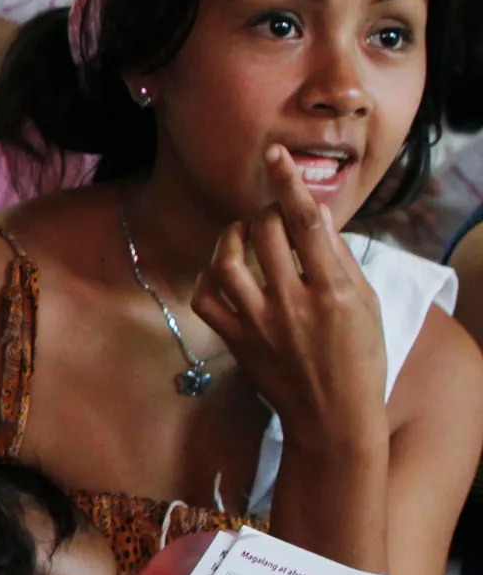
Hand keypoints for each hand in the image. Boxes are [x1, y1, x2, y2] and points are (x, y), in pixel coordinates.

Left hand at [192, 147, 388, 442]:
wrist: (332, 417)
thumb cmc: (359, 357)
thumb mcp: (367, 304)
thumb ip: (340, 259)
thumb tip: (316, 217)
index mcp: (334, 291)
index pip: (307, 223)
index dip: (289, 184)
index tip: (277, 156)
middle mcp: (294, 304)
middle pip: (266, 233)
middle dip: (266, 209)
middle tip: (273, 210)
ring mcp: (260, 324)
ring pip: (227, 262)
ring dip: (232, 236)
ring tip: (244, 231)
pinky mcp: (237, 341)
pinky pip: (208, 299)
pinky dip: (211, 277)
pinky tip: (225, 269)